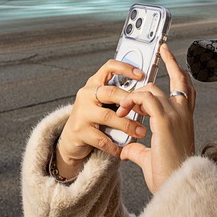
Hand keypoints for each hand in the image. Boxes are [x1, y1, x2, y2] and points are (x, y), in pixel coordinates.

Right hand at [55, 59, 147, 179]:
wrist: (71, 138)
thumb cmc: (94, 117)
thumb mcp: (103, 101)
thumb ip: (118, 96)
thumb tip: (145, 95)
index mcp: (94, 83)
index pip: (109, 67)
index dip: (126, 68)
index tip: (141, 75)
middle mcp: (86, 94)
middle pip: (110, 92)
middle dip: (129, 101)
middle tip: (146, 110)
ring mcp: (82, 112)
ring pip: (108, 116)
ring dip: (127, 125)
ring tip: (141, 132)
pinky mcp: (80, 130)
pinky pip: (102, 138)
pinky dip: (115, 145)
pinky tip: (124, 149)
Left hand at [119, 43, 195, 192]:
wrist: (177, 187)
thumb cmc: (168, 176)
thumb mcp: (151, 157)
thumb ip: (139, 149)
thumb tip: (127, 148)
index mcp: (184, 119)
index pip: (185, 88)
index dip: (178, 70)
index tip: (169, 57)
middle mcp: (183, 114)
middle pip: (178, 79)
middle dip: (169, 62)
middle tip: (160, 51)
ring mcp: (176, 115)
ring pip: (152, 89)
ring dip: (134, 95)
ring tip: (123, 109)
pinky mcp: (164, 120)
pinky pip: (145, 97)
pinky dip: (132, 100)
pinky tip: (124, 111)